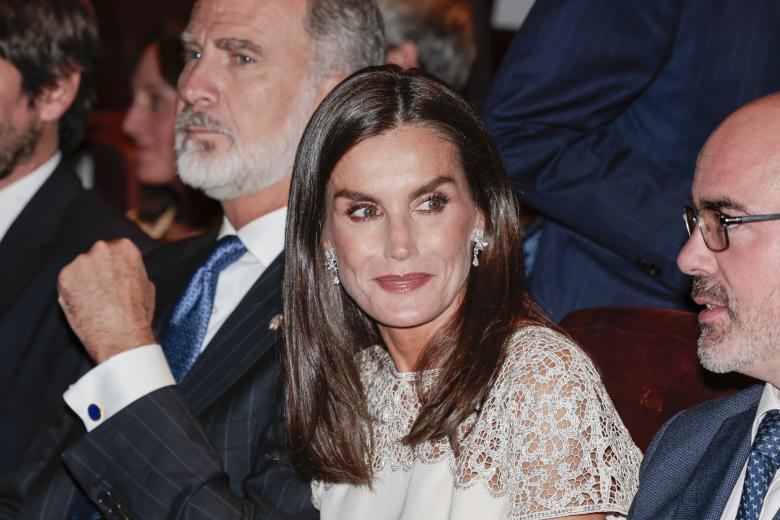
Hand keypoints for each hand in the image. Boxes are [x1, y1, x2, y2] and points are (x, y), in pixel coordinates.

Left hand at [58, 238, 156, 363]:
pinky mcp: (65, 276)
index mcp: (126, 248)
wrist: (121, 336)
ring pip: (80, 267)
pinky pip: (67, 280)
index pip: (115, 248)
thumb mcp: (147, 285)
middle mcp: (102, 249)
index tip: (113, 276)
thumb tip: (127, 271)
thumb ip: (133, 271)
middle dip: (98, 269)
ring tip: (94, 301)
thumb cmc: (138, 314)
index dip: (113, 264)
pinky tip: (84, 304)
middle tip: (103, 289)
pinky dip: (72, 291)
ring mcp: (82, 261)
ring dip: (84, 280)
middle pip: (96, 255)